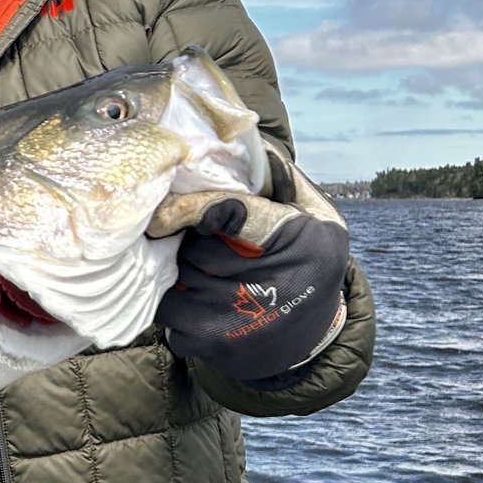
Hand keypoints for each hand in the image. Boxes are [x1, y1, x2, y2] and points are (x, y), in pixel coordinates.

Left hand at [152, 188, 349, 378]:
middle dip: (186, 240)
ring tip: (199, 270)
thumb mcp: (316, 216)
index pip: (226, 213)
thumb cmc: (308, 263)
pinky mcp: (211, 344)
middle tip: (196, 242)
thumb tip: (240, 139)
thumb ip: (281, 177)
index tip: (166, 211)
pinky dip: (174, 302)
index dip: (190, 207)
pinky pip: (167, 311)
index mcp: (298, 241)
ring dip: (176, 270)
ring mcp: (237, 319)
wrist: (312, 343)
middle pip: (193, 246)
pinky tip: (196, 300)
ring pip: (174, 277)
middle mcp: (270, 284)